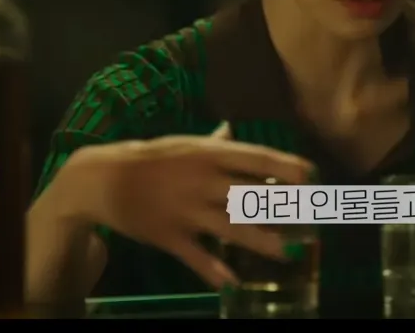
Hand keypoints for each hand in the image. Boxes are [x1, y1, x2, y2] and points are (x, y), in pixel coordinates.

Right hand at [64, 124, 313, 286]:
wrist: (102, 180)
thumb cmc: (150, 158)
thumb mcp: (184, 144)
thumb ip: (214, 142)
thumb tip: (233, 131)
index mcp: (209, 154)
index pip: (257, 158)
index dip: (287, 166)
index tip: (312, 176)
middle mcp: (203, 180)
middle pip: (251, 195)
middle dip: (282, 208)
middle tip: (311, 218)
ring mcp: (187, 210)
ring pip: (231, 228)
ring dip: (262, 241)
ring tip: (288, 253)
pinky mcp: (169, 236)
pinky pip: (197, 256)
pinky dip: (215, 271)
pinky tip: (234, 284)